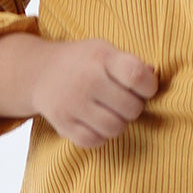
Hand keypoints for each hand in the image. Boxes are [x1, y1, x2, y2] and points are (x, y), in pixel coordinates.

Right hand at [35, 37, 158, 149]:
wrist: (40, 72)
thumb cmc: (83, 61)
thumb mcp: (105, 51)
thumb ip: (131, 64)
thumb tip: (152, 76)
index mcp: (101, 57)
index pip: (137, 76)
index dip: (149, 86)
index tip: (144, 87)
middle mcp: (86, 80)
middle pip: (131, 108)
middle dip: (134, 107)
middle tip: (124, 101)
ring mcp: (73, 104)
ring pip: (115, 128)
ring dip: (120, 123)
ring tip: (112, 112)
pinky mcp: (62, 124)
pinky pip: (95, 141)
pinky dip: (101, 135)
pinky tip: (96, 122)